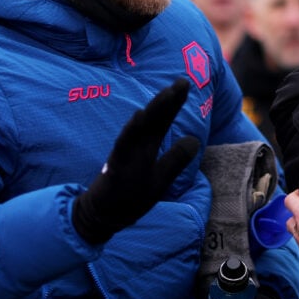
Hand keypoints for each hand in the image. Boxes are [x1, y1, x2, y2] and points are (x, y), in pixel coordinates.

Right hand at [72, 78, 198, 243]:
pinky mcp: (115, 166)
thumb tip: (195, 138)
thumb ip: (176, 158)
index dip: (174, 102)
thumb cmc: (131, 195)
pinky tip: (139, 116)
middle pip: (155, 119)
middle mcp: (137, 146)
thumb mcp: (161, 177)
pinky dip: (131, 131)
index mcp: (147, 146)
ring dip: (154, 110)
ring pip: (141, 128)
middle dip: (168, 100)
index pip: (163, 120)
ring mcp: (125, 155)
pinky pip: (124, 146)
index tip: (185, 83)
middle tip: (183, 81)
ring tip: (168, 94)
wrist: (103, 217)